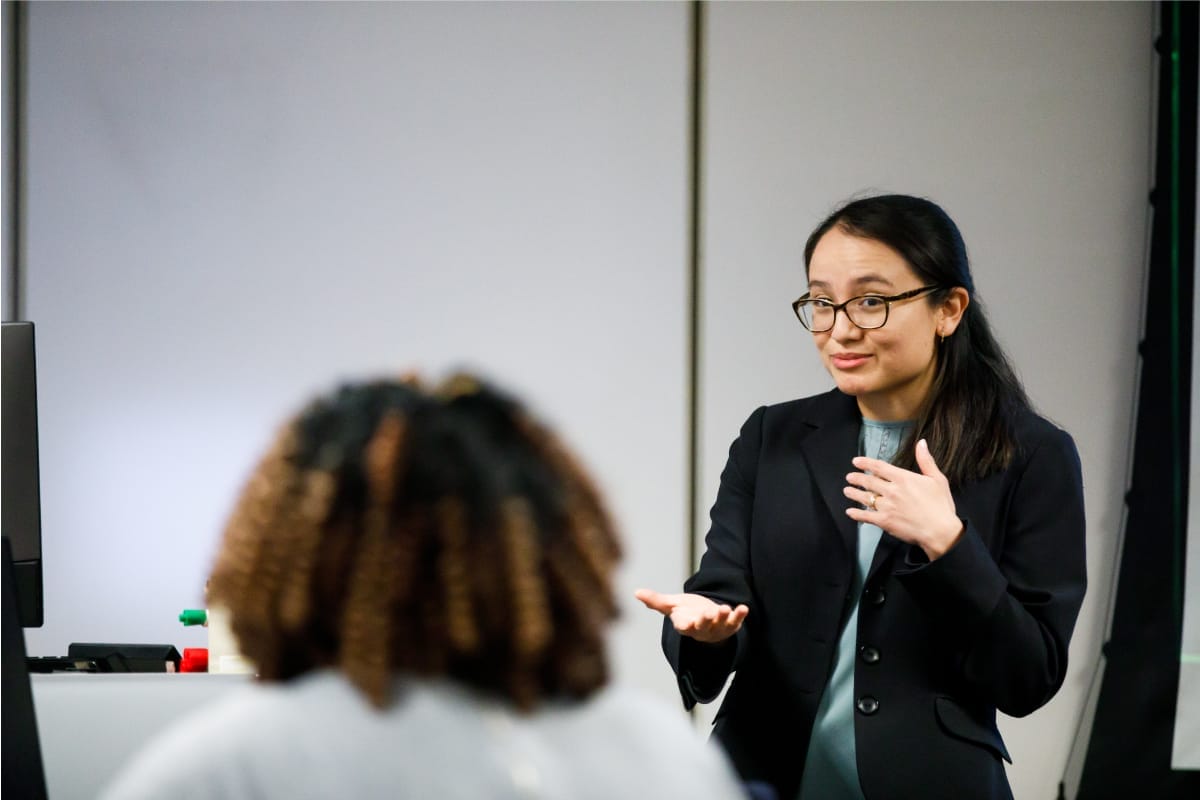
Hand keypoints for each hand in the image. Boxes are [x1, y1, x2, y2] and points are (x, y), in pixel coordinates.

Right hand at [634, 588, 747, 643]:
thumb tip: (636, 592)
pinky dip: (739, 616)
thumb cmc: (687, 612)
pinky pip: (736, 622)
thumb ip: (656, 601)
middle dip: (705, 621)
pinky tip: (744, 608)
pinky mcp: (730, 625)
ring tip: (726, 608)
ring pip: (720, 626)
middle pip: (702, 627)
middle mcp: (701, 629)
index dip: (684, 625)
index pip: (683, 627)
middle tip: (707, 614)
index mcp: (685, 625)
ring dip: (724, 618)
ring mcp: (716, 629)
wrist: (707, 619)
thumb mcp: (672, 605)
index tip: (683, 623)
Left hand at [844, 438, 963, 559]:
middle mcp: (892, 491)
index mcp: (903, 478)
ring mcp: (887, 506)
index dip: (865, 463)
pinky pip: (865, 516)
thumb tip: (922, 443)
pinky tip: (850, 511)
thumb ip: (926, 460)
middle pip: (868, 481)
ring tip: (847, 490)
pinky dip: (856, 514)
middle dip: (857, 478)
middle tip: (850, 477)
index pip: (879, 467)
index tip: (856, 462)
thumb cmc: (941, 506)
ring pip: (865, 497)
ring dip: (854, 493)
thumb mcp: (937, 479)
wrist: (941, 531)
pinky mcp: (885, 521)